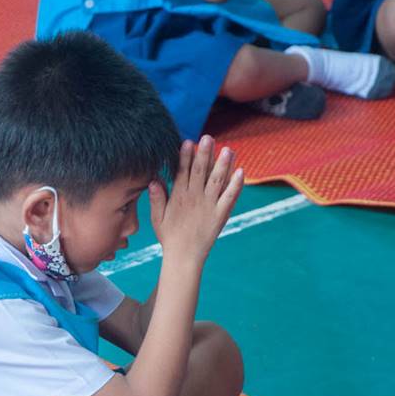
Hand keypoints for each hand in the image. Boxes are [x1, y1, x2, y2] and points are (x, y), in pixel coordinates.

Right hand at [149, 135, 243, 263]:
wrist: (184, 258)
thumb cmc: (169, 237)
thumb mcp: (157, 218)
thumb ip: (157, 198)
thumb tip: (154, 179)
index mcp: (179, 197)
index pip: (182, 172)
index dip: (185, 156)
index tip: (188, 142)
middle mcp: (195, 199)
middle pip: (200, 172)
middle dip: (204, 153)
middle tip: (208, 137)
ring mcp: (209, 206)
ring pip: (217, 181)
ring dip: (223, 164)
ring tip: (228, 149)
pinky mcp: (221, 215)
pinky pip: (230, 197)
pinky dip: (236, 185)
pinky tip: (241, 171)